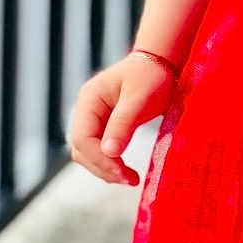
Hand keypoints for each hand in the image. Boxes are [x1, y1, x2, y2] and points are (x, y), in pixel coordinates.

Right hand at [67, 53, 177, 184]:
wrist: (160, 63)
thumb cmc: (151, 76)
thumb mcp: (140, 98)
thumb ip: (123, 124)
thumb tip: (109, 153)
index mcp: (89, 99)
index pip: (83, 139)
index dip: (100, 160)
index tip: (124, 173)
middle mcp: (85, 110)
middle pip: (82, 150)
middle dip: (103, 168)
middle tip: (130, 179)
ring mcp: (92, 119)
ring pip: (88, 154)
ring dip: (106, 169)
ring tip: (130, 178)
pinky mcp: (103, 127)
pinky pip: (99, 151)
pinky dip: (110, 163)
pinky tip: (125, 171)